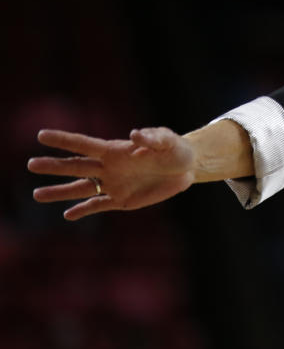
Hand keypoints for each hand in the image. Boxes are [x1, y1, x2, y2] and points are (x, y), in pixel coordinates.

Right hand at [28, 127, 195, 219]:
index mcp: (116, 150)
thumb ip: (151, 137)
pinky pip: (99, 206)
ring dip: (60, 192)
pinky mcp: (122, 200)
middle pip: (76, 167)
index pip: (85, 144)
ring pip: (82, 189)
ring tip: (37, 195)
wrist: (186, 167)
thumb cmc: (174, 148)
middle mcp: (109, 167)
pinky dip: (84, 210)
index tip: (42, 135)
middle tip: (31, 164)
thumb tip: (135, 134)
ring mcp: (114, 184)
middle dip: (54, 166)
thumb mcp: (167, 140)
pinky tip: (68, 215)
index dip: (64, 139)